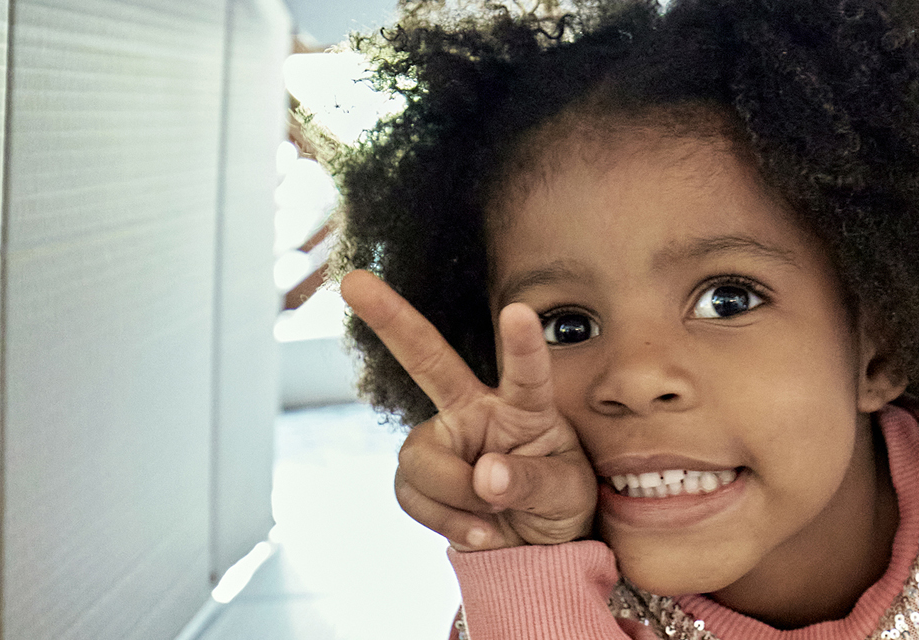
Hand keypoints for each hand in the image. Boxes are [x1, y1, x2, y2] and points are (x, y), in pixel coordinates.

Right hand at [340, 270, 595, 550]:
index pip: (524, 372)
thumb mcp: (565, 493)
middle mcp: (475, 411)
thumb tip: (484, 477)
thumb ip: (530, 481)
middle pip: (428, 360)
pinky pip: (411, 495)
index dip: (521, 343)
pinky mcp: (418, 476)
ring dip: (456, 498)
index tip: (519, 310)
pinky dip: (446, 521)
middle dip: (391, 319)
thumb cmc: (558, 501)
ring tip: (496, 516)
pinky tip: (478, 530)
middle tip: (353, 281)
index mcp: (523, 406)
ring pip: (420, 460)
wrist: (533, 545)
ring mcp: (442, 440)